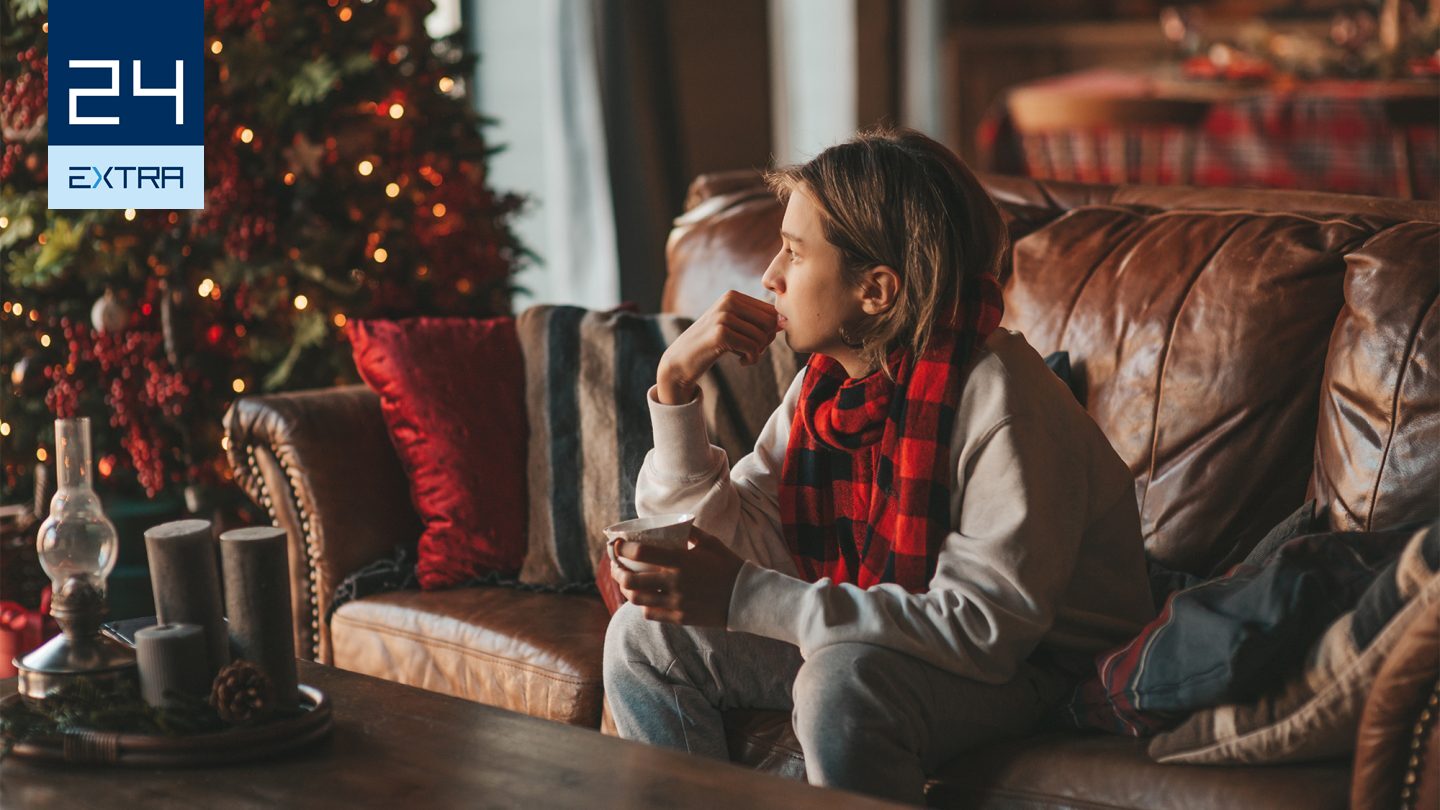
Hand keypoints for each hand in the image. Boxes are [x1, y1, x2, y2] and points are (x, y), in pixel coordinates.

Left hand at [611, 526, 745, 626]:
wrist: (746, 597)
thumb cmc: (728, 566)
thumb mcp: (711, 543)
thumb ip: (690, 532)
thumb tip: (673, 523)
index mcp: (681, 560)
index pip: (641, 552)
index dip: (623, 548)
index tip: (616, 544)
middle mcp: (675, 582)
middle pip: (631, 579)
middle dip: (617, 571)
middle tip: (616, 565)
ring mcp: (676, 602)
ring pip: (637, 598)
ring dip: (627, 589)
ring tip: (626, 583)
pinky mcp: (680, 617)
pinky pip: (650, 613)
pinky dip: (643, 605)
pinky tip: (644, 599)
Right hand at [656, 291, 778, 403]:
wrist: (681, 360)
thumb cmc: (711, 344)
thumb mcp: (733, 327)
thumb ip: (756, 321)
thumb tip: (785, 321)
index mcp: (733, 295)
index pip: (771, 311)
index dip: (770, 331)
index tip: (756, 342)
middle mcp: (728, 301)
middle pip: (770, 322)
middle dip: (766, 341)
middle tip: (752, 351)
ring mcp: (723, 316)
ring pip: (763, 336)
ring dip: (758, 353)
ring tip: (745, 357)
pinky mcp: (720, 334)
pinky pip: (753, 348)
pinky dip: (752, 359)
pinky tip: (741, 362)